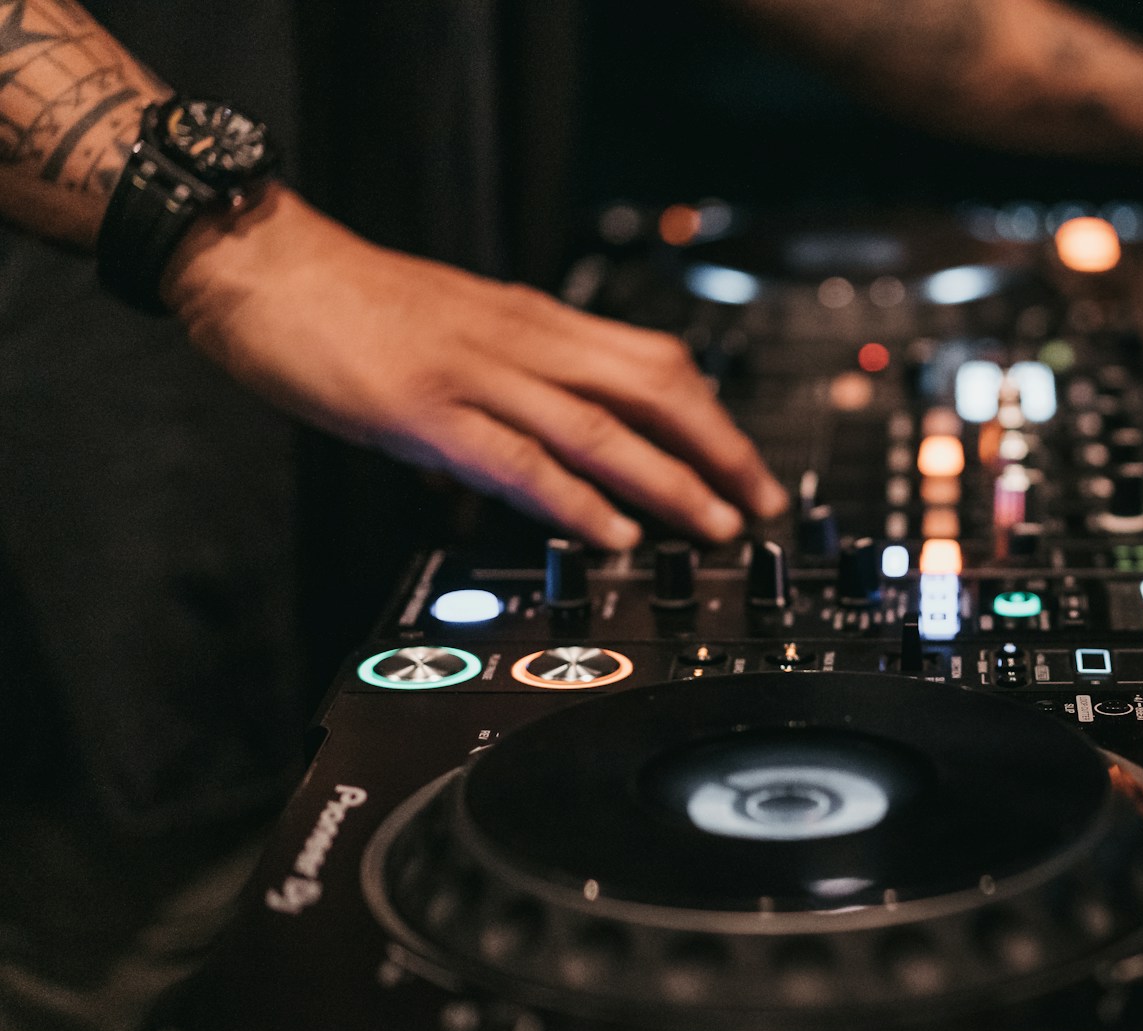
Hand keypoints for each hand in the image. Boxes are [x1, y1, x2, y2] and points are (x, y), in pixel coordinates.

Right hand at [162, 185, 786, 549]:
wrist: (262, 266)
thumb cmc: (353, 304)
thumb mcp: (459, 332)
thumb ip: (512, 386)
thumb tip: (553, 455)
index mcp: (534, 322)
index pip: (652, 361)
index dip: (712, 414)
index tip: (749, 463)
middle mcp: (522, 340)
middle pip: (652, 389)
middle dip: (717, 449)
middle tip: (760, 503)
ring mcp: (477, 374)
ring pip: (600, 428)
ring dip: (667, 481)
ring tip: (714, 524)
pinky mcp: (425, 410)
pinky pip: (518, 459)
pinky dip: (575, 499)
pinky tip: (613, 533)